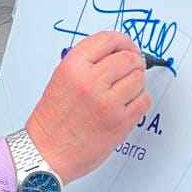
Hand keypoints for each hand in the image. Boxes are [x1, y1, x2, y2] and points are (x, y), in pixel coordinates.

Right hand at [25, 31, 149, 183]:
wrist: (47, 152)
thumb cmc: (53, 120)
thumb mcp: (61, 78)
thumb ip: (87, 61)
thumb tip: (115, 52)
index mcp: (73, 67)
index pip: (109, 39)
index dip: (123, 41)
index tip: (127, 46)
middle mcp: (91, 82)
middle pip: (129, 58)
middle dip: (133, 61)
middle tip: (131, 67)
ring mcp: (107, 103)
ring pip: (139, 78)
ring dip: (136, 82)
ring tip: (124, 90)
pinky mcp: (120, 122)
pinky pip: (144, 100)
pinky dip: (139, 100)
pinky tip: (126, 104)